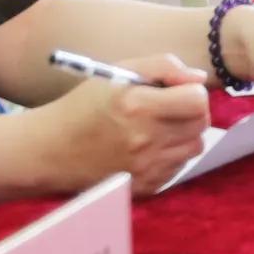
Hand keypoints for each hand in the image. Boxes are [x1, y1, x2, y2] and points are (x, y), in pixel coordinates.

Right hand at [38, 64, 211, 195]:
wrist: (52, 149)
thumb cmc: (85, 105)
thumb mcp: (119, 72)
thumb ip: (164, 66)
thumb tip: (199, 79)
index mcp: (137, 106)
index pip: (198, 100)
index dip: (191, 91)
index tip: (176, 91)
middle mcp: (145, 140)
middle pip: (201, 124)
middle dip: (190, 111)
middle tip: (168, 107)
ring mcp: (146, 168)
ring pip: (194, 147)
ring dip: (183, 135)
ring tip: (157, 128)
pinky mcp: (146, 186)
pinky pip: (178, 168)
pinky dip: (170, 156)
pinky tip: (147, 148)